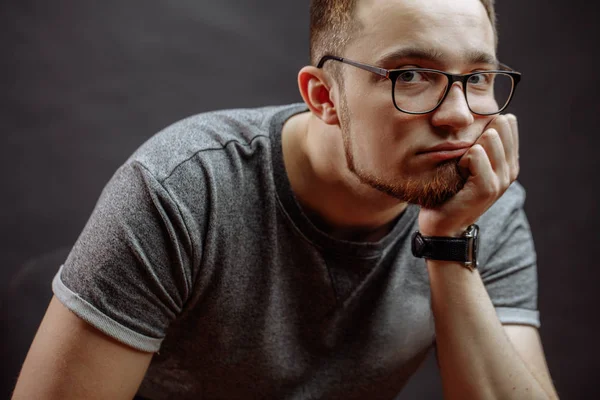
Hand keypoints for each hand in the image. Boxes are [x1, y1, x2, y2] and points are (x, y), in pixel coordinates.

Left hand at [418, 114, 519, 236]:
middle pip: (499, 126)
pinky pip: (475, 154)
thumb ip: (480, 142)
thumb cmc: (451, 190)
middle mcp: (510, 170)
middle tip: (463, 160)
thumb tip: (486, 114)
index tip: (470, 144)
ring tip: (461, 169)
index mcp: (509, 161)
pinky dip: (462, 160)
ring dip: (467, 148)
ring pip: (489, 138)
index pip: (508, 123)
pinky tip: (458, 174)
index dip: (486, 124)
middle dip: (476, 134)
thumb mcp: (468, 163)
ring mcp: (501, 180)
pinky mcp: (488, 187)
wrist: (443, 225)